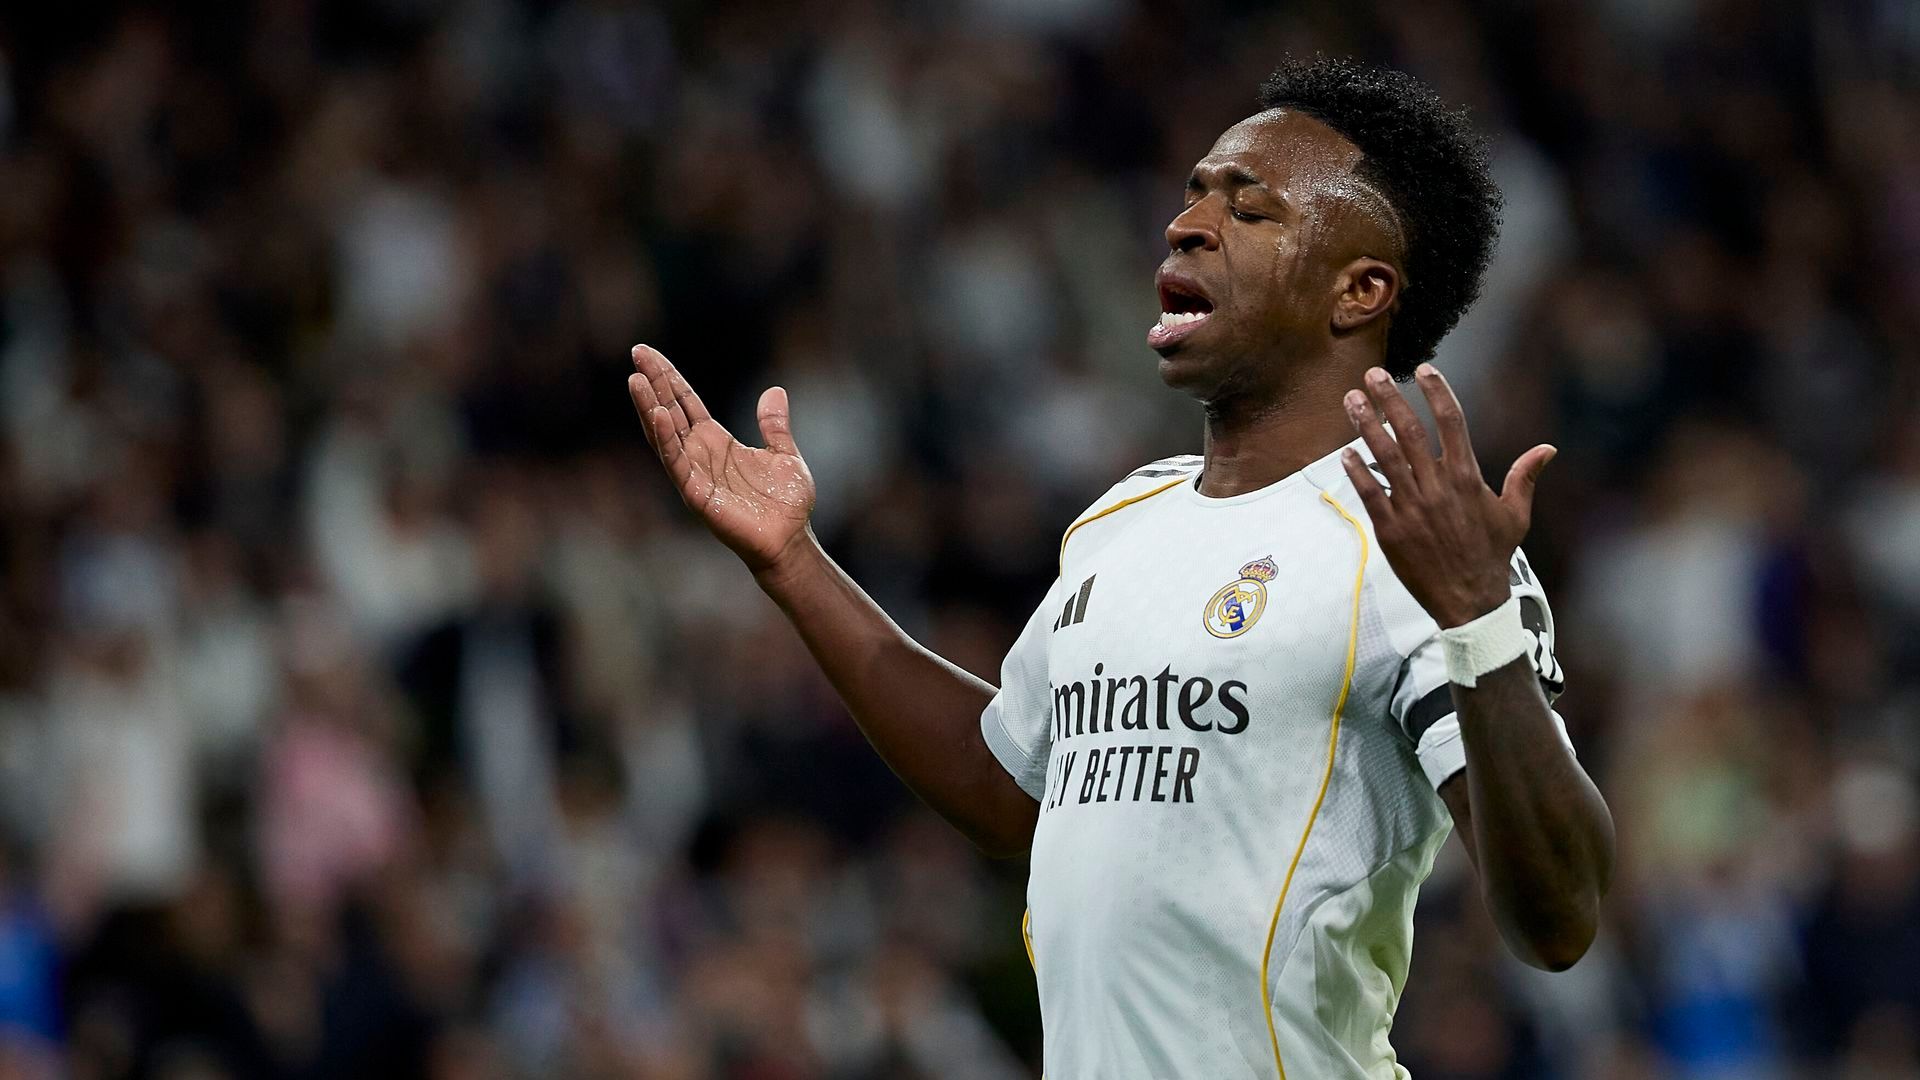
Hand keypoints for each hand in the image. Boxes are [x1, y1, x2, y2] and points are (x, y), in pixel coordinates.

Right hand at [627, 344, 815, 572]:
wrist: (790, 541)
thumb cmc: (786, 504)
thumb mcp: (784, 454)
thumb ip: (775, 426)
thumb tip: (774, 391)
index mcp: (716, 442)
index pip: (685, 402)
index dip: (668, 377)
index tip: (647, 353)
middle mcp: (700, 454)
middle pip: (669, 411)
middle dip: (653, 383)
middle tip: (636, 353)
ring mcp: (695, 474)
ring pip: (664, 435)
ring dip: (649, 408)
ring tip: (635, 380)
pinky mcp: (697, 494)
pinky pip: (677, 463)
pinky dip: (666, 440)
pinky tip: (658, 415)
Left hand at [1339, 363, 1554, 627]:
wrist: (1470, 601)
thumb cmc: (1492, 556)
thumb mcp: (1515, 516)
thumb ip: (1524, 478)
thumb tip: (1547, 449)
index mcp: (1467, 477)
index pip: (1452, 422)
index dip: (1437, 392)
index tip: (1422, 370)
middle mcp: (1438, 487)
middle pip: (1409, 431)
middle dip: (1389, 399)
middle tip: (1372, 374)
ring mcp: (1412, 507)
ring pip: (1384, 456)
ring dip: (1365, 425)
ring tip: (1352, 400)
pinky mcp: (1391, 529)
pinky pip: (1369, 493)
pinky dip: (1356, 471)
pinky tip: (1344, 452)